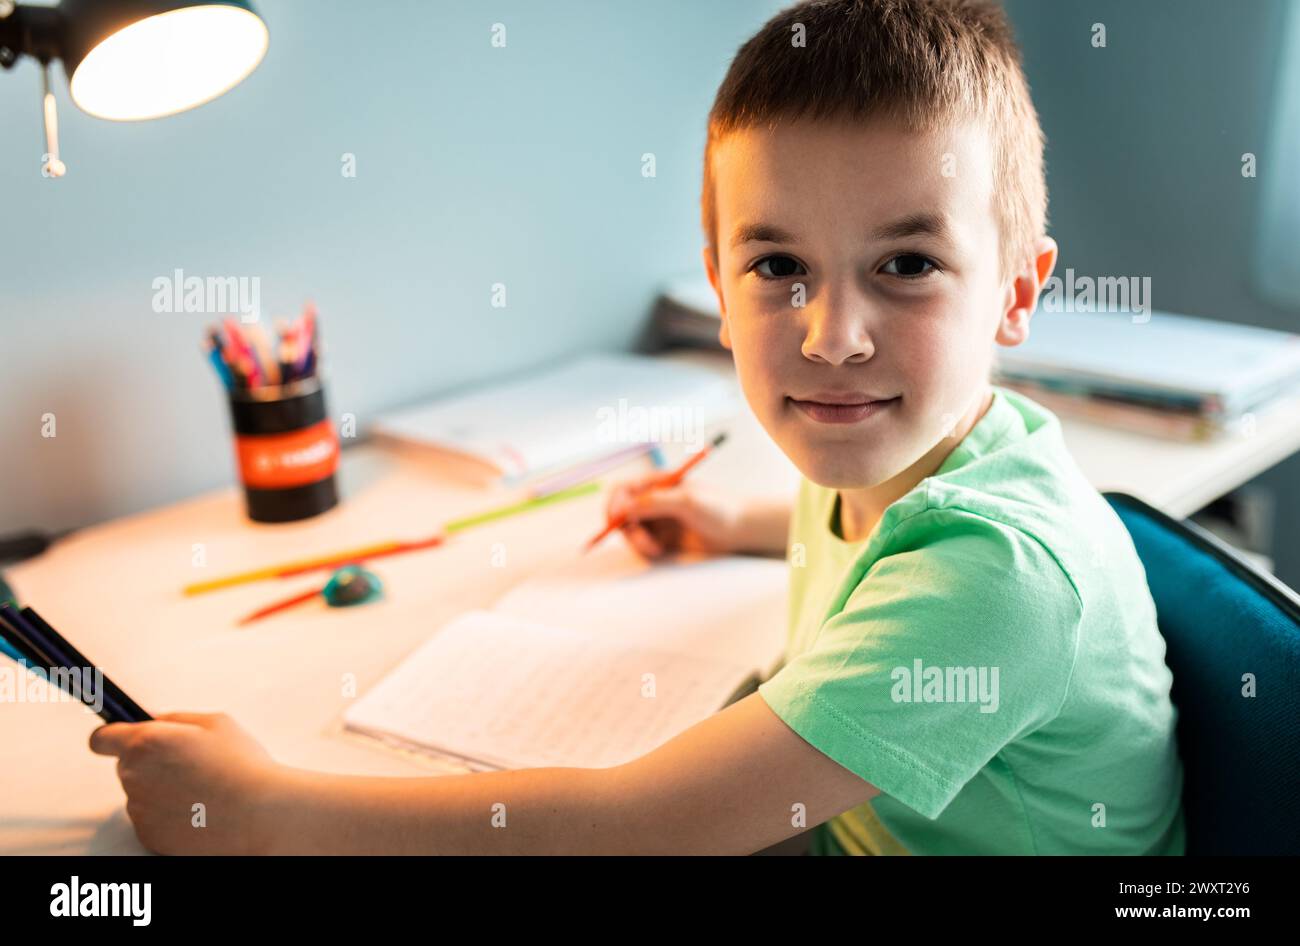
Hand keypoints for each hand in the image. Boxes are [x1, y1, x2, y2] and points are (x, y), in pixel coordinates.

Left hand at [89, 712, 285, 854]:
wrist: (258, 814)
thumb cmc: (241, 767)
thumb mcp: (215, 722)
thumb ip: (176, 719)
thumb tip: (156, 722)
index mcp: (146, 742)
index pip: (101, 738)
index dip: (111, 735)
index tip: (117, 737)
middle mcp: (134, 776)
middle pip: (127, 765)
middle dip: (150, 762)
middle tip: (188, 763)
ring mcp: (139, 809)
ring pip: (141, 793)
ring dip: (161, 790)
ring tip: (201, 789)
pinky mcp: (149, 836)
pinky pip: (151, 819)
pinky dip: (168, 815)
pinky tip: (199, 809)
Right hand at [606, 475, 743, 558]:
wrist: (741, 529)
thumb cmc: (719, 508)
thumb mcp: (687, 501)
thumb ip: (655, 502)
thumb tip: (625, 507)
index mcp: (657, 484)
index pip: (623, 490)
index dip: (614, 503)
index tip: (615, 519)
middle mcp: (654, 501)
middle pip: (622, 513)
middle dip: (625, 528)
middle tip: (640, 541)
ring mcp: (658, 520)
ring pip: (631, 532)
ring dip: (636, 542)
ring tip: (655, 549)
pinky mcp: (663, 538)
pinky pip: (642, 544)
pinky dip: (645, 549)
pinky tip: (660, 551)